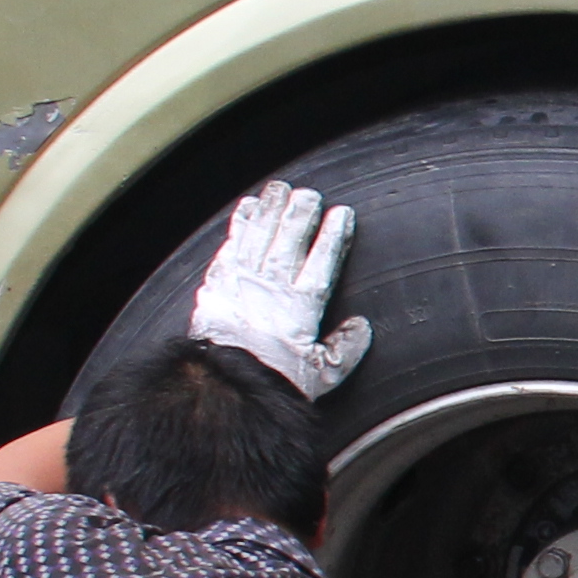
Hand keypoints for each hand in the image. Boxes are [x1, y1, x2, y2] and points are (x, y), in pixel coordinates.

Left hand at [192, 180, 373, 397]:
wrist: (224, 388)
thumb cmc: (273, 382)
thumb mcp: (323, 375)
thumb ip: (346, 349)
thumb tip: (360, 328)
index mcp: (302, 305)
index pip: (322, 259)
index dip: (333, 234)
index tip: (341, 215)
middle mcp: (272, 286)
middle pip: (289, 238)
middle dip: (301, 212)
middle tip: (309, 194)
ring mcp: (242, 281)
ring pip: (259, 235)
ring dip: (270, 209)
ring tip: (279, 190)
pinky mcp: (217, 284)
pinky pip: (230, 246)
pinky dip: (238, 224)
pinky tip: (245, 209)